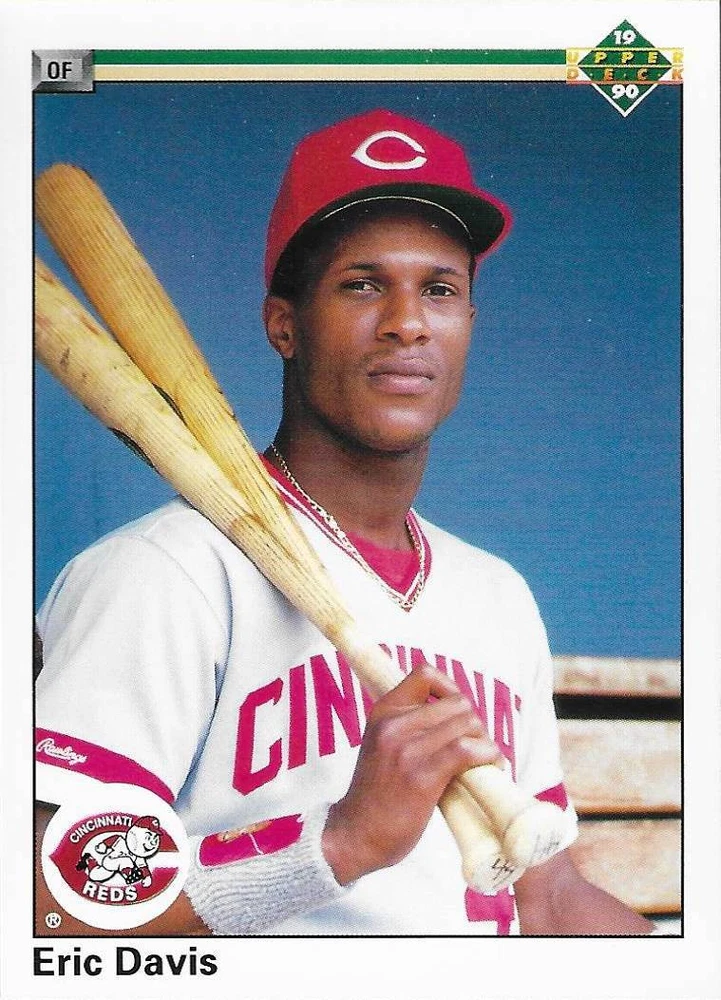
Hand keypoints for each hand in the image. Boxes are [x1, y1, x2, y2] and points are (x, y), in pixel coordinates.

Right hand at [322, 663, 503, 884]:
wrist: (355, 835)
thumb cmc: (377, 795)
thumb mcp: (383, 745)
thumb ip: (410, 726)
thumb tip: (458, 717)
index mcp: (383, 711)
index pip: (425, 673)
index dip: (450, 688)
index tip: (457, 715)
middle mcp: (393, 724)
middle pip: (457, 702)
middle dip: (475, 723)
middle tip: (477, 747)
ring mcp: (407, 749)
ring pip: (467, 723)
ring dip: (485, 741)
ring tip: (485, 760)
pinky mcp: (421, 776)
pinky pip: (466, 750)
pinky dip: (488, 756)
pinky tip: (490, 767)